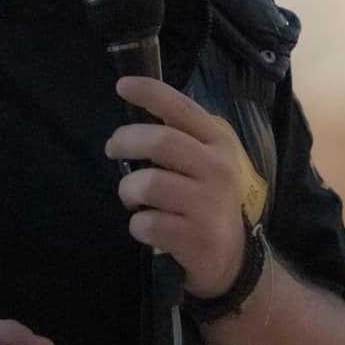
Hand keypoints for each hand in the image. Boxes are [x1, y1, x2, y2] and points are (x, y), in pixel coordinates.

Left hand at [105, 75, 253, 300]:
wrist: (232, 259)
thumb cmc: (208, 200)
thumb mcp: (208, 160)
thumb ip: (182, 135)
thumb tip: (142, 108)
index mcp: (219, 142)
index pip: (181, 107)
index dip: (149, 92)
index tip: (121, 85)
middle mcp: (218, 169)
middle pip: (160, 141)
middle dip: (124, 141)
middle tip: (112, 148)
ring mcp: (209, 205)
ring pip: (147, 184)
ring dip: (128, 190)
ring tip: (133, 197)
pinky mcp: (196, 238)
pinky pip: (145, 223)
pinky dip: (137, 224)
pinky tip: (148, 227)